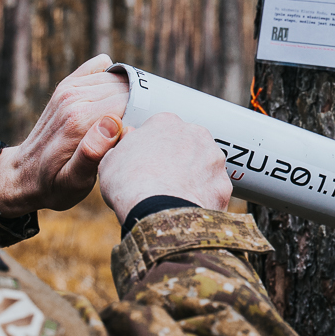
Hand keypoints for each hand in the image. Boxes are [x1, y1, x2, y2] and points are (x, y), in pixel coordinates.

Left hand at [0, 55, 130, 213]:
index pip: (129, 102)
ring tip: (127, 121)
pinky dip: (113, 78)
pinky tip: (113, 100)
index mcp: (79, 120)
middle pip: (125, 88)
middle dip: (138, 105)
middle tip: (135, 133)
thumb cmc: (53, 185)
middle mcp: (73, 98)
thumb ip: (92, 155)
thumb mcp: (73, 183)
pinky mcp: (67, 85)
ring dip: (128, 94)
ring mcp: (68, 88)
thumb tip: (113, 124)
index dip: (142, 117)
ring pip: (117, 78)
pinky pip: (101, 67)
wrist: (24, 175)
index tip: (140, 138)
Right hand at [94, 113, 232, 222]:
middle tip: (162, 179)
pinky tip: (188, 209)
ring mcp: (214, 160)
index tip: (146, 161)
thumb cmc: (128, 185)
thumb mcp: (110, 161)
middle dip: (178, 158)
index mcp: (166, 123)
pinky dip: (203, 198)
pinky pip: (213, 190)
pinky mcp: (224, 185)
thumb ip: (122, 146)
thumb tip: (129, 141)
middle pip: (188, 144)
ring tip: (175, 197)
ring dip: (194, 177)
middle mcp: (196, 134)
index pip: (161, 128)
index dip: (152, 146)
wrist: (158, 212)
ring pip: (205, 166)